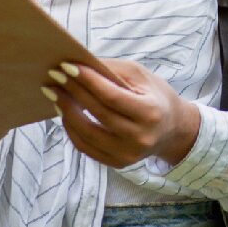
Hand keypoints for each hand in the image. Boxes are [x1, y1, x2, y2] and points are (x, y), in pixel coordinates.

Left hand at [45, 59, 199, 168]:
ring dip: (66, 112)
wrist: (172, 129)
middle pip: (98, 114)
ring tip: (55, 94)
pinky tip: (65, 113)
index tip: (67, 66)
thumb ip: (111, 70)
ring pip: (87, 134)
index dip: (88, 81)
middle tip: (54, 76)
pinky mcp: (117, 163)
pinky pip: (86, 147)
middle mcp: (140, 137)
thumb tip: (79, 63)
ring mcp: (128, 154)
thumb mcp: (141, 76)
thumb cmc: (155, 96)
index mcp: (150, 112)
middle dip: (73, 92)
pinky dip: (72, 129)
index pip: (112, 96)